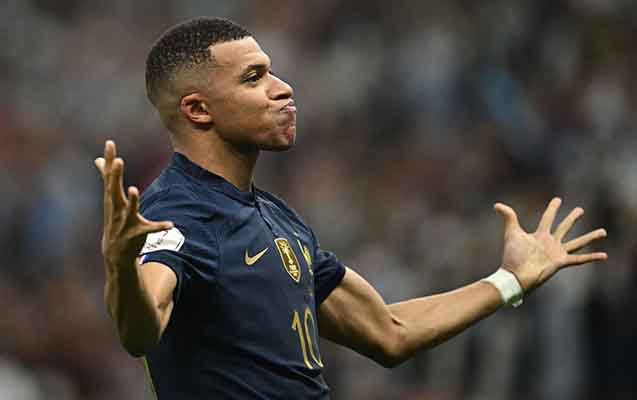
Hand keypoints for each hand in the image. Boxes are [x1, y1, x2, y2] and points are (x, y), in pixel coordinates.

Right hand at [95, 140, 172, 268]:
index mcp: (112, 198)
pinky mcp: (136, 234)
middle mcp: (116, 209)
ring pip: (129, 210)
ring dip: (132, 201)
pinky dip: (159, 227)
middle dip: (116, 175)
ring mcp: (125, 222)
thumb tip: (98, 159)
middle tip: (118, 159)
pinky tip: (170, 224)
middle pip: (114, 190)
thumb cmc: (115, 219)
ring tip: (134, 189)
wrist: (115, 252)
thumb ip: (106, 177)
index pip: (109, 176)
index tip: (109, 143)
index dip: (110, 159)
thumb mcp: (110, 199)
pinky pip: (149, 229)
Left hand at [494, 197, 606, 291]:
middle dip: (572, 218)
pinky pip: (579, 259)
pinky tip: (604, 255)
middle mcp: (549, 243)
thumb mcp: (511, 233)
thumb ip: (508, 217)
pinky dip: (591, 257)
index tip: (558, 199)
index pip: (548, 218)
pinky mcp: (560, 262)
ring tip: (603, 231)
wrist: (515, 275)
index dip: (552, 208)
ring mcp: (556, 253)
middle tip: (580, 209)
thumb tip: (496, 205)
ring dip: (590, 237)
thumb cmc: (512, 256)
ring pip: (577, 242)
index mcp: (539, 235)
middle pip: (564, 227)